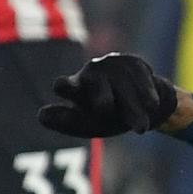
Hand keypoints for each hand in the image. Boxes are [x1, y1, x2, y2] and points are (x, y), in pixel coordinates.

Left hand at [37, 52, 182, 136]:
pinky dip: (146, 95)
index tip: (61, 87)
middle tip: (104, 109)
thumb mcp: (87, 124)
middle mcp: (92, 73)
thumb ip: (66, 121)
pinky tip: (151, 107)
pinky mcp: (134, 63)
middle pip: (96, 86)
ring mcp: (114, 65)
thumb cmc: (107, 117)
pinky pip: (141, 81)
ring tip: (140, 129)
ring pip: (123, 89)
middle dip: (101, 97)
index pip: (66, 85)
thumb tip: (40, 115)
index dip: (65, 86)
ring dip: (132, 109)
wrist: (145, 105)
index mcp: (76, 88)